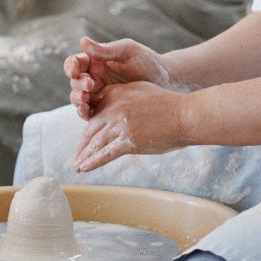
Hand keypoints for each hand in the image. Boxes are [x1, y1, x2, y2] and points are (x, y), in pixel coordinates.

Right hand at [64, 37, 175, 118]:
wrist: (164, 81)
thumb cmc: (147, 61)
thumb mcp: (128, 51)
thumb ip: (106, 49)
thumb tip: (83, 40)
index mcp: (96, 61)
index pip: (76, 62)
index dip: (71, 66)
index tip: (75, 71)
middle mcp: (94, 77)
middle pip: (75, 82)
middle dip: (77, 84)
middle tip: (89, 86)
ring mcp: (99, 94)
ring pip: (79, 98)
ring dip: (77, 99)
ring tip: (85, 101)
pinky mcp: (105, 108)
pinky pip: (90, 112)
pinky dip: (84, 112)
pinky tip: (86, 112)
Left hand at [71, 81, 192, 172]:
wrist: (185, 115)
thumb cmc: (168, 105)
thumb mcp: (141, 92)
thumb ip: (123, 99)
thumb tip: (112, 113)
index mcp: (116, 95)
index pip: (94, 113)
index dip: (88, 128)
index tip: (83, 140)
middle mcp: (114, 109)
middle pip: (90, 130)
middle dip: (81, 146)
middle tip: (76, 157)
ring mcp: (120, 125)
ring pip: (95, 143)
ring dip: (83, 157)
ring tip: (76, 167)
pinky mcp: (129, 140)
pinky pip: (105, 154)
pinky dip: (93, 162)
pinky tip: (84, 168)